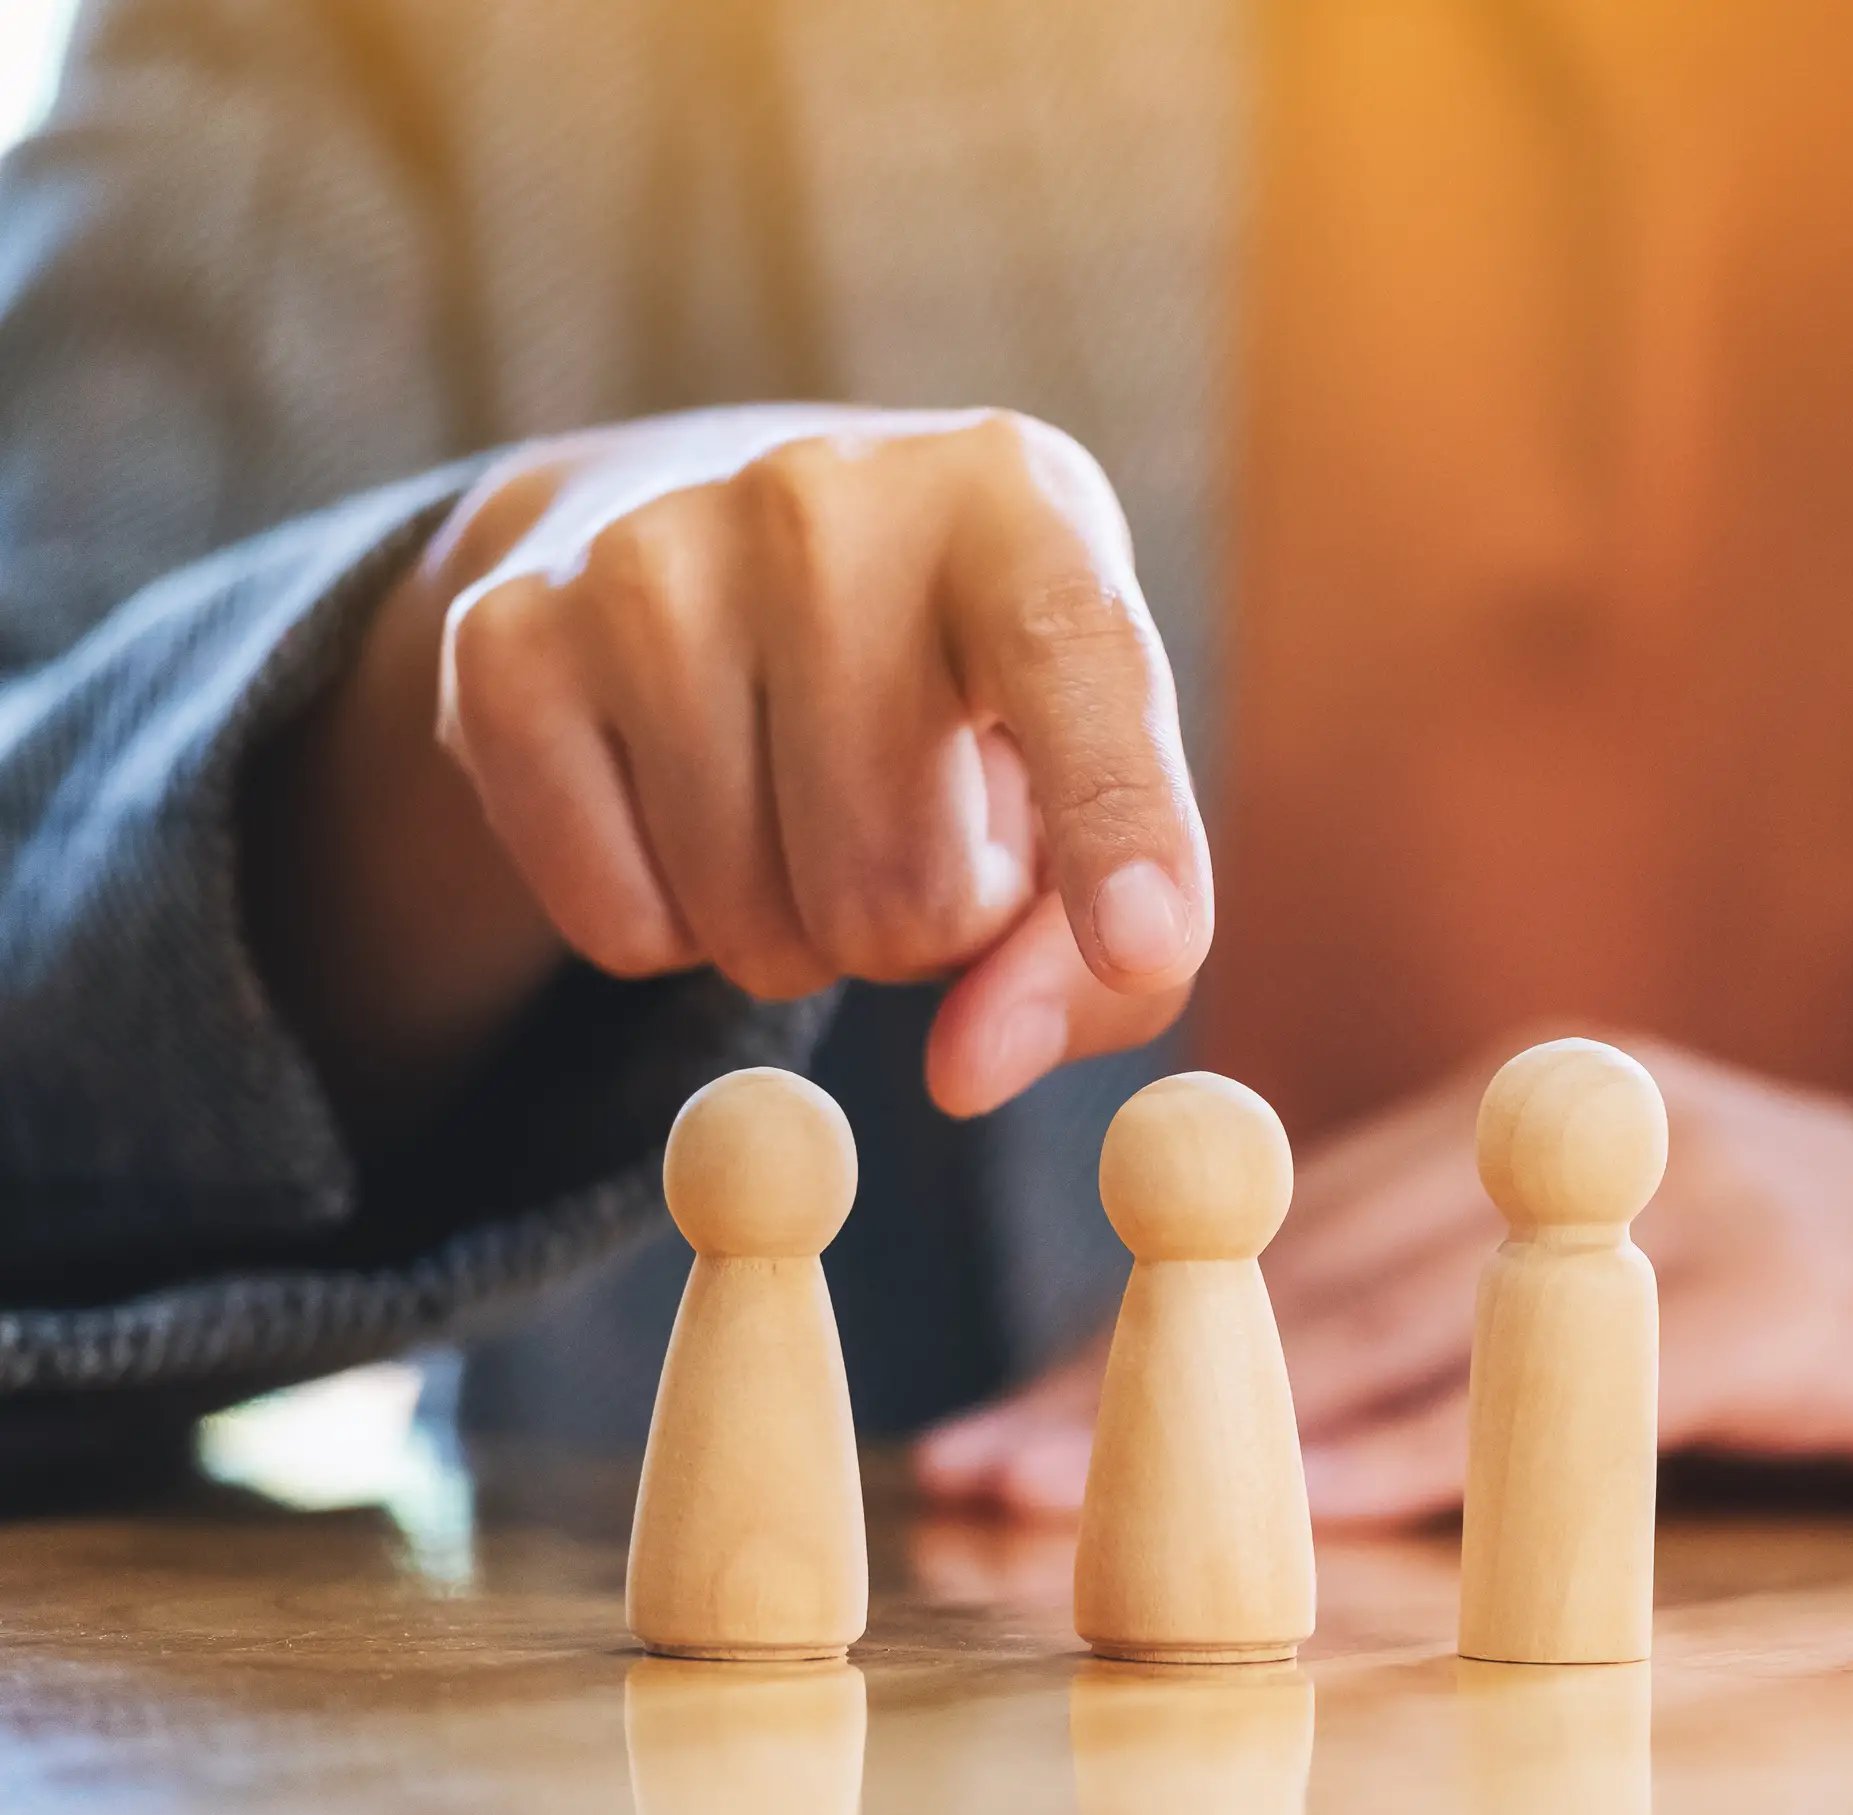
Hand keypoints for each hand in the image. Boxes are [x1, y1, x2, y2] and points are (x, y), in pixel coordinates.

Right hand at [246, 404, 1207, 1137]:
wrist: (695, 518)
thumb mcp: (1086, 786)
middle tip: (903, 817)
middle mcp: (825, 495)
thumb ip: (1110, 960)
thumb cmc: (958, 690)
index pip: (1081, 671)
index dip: (1120, 823)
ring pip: (755, 925)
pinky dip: (668, 930)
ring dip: (795, 931)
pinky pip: (620, 933)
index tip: (1145, 946)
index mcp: (1016, 501)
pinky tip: (685, 803)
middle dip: (918, 926)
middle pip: (899, 887)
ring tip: (797, 795)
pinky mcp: (501, 645)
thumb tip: (967, 1074)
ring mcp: (643, 556)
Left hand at [915, 1036, 1852, 1526]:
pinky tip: (1313, 1522)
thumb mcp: (1653, 1280)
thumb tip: (1297, 1432)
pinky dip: (1431, 1452)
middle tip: (967, 1477)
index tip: (995, 1430)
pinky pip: (1568, 1382)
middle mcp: (1594, 1112)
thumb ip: (1497, 1311)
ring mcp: (1687, 1186)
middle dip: (1130, 1377)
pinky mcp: (1782, 1284)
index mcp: (1544, 1107)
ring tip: (1056, 1506)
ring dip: (1224, 1421)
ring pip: (1410, 1313)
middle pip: (1313, 1264)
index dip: (1140, 1331)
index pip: (1295, 1233)